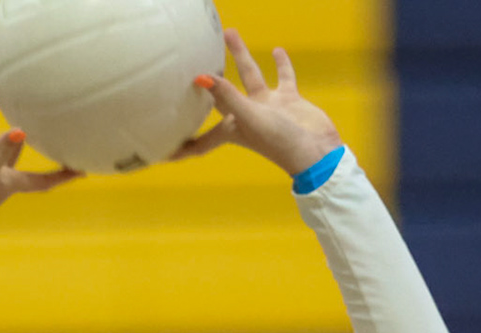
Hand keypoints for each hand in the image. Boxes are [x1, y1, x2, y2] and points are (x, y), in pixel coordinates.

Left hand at [172, 30, 342, 174]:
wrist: (317, 153)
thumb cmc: (281, 142)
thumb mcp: (250, 118)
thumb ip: (227, 96)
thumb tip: (200, 77)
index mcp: (234, 128)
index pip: (202, 139)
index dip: (183, 145)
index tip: (162, 150)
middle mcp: (247, 116)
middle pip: (221, 95)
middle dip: (207, 81)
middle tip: (192, 60)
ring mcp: (269, 107)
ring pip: (250, 76)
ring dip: (241, 55)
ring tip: (230, 32)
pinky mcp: (289, 100)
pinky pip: (283, 78)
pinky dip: (280, 64)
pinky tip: (276, 51)